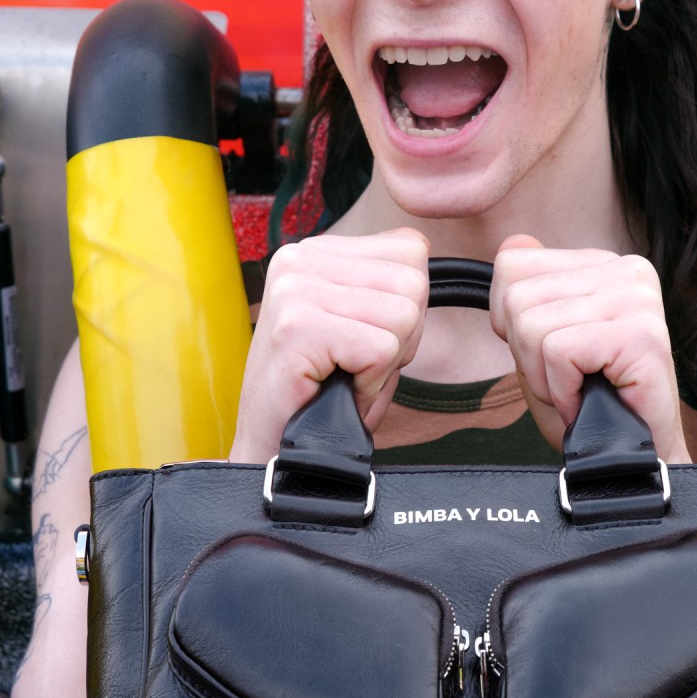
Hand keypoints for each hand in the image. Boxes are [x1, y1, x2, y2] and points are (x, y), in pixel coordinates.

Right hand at [230, 229, 427, 463]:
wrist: (272, 446)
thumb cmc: (320, 392)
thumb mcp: (359, 323)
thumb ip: (388, 289)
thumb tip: (424, 273)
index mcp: (316, 251)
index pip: (410, 251)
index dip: (407, 306)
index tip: (366, 339)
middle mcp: (299, 259)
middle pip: (413, 282)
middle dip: (402, 336)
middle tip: (355, 365)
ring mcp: (294, 290)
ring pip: (404, 315)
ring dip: (384, 362)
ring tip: (344, 375)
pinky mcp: (298, 328)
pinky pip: (382, 349)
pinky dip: (370, 382)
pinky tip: (336, 389)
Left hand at [489, 235, 691, 462]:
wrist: (636, 459)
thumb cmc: (594, 407)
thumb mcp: (545, 342)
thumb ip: (531, 291)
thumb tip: (515, 240)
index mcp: (604, 266)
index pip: (513, 263)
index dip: (511, 322)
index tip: (550, 355)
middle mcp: (627, 271)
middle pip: (517, 298)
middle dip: (527, 356)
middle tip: (569, 383)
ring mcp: (637, 299)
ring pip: (531, 326)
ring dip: (546, 378)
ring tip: (581, 393)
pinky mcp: (640, 333)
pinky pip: (559, 351)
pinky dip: (563, 390)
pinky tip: (590, 402)